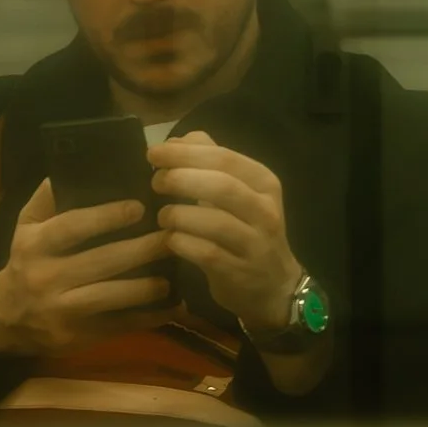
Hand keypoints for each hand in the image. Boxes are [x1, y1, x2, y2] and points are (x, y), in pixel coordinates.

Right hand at [0, 178, 174, 356]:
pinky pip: (120, 326)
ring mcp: (63, 309)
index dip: (106, 217)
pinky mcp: (80, 335)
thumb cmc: (26, 262)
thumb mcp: (26, 227)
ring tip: (173, 276)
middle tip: (171, 237)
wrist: (9, 319)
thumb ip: (46, 199)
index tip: (139, 207)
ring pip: (111, 297)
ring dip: (146, 287)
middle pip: (100, 262)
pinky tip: (171, 307)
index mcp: (35, 245)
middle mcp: (46, 277)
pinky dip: (148, 318)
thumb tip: (71, 169)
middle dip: (140, 250)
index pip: (72, 227)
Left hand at [149, 131, 304, 331]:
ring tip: (163, 215)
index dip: (184, 153)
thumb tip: (175, 141)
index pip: (224, 158)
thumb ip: (208, 160)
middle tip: (155, 182)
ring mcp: (256, 244)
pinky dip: (181, 243)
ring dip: (178, 214)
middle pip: (221, 185)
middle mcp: (265, 211)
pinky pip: (206, 253)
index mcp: (264, 182)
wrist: (274, 285)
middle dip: (180, 179)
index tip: (153, 153)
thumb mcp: (236, 190)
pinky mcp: (241, 272)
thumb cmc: (245, 229)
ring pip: (214, 221)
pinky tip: (171, 239)